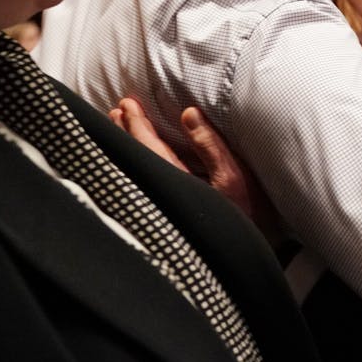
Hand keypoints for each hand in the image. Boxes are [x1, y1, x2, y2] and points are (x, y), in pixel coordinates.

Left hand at [109, 98, 279, 236]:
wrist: (241, 256)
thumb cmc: (243, 215)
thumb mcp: (233, 177)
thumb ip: (211, 145)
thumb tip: (188, 113)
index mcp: (175, 181)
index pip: (148, 147)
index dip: (136, 124)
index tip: (126, 105)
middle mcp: (161, 193)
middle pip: (136, 158)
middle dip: (126, 132)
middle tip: (117, 111)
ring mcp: (161, 204)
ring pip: (137, 170)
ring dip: (129, 145)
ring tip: (119, 127)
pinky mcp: (167, 211)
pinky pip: (144, 179)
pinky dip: (138, 162)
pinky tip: (137, 157)